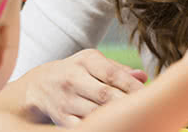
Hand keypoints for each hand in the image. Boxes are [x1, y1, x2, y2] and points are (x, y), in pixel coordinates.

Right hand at [21, 48, 148, 125]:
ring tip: (130, 119)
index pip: (112, 74)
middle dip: (125, 103)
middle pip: (105, 95)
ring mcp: (66, 99)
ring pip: (95, 112)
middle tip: (144, 110)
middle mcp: (73, 79)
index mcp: (85, 61)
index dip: (132, 86)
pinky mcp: (61, 117)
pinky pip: (82, 125)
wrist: (37, 86)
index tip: (149, 94)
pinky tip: (109, 125)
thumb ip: (118, 70)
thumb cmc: (75, 72)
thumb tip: (143, 77)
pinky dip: (96, 125)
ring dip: (113, 117)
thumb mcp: (92, 63)